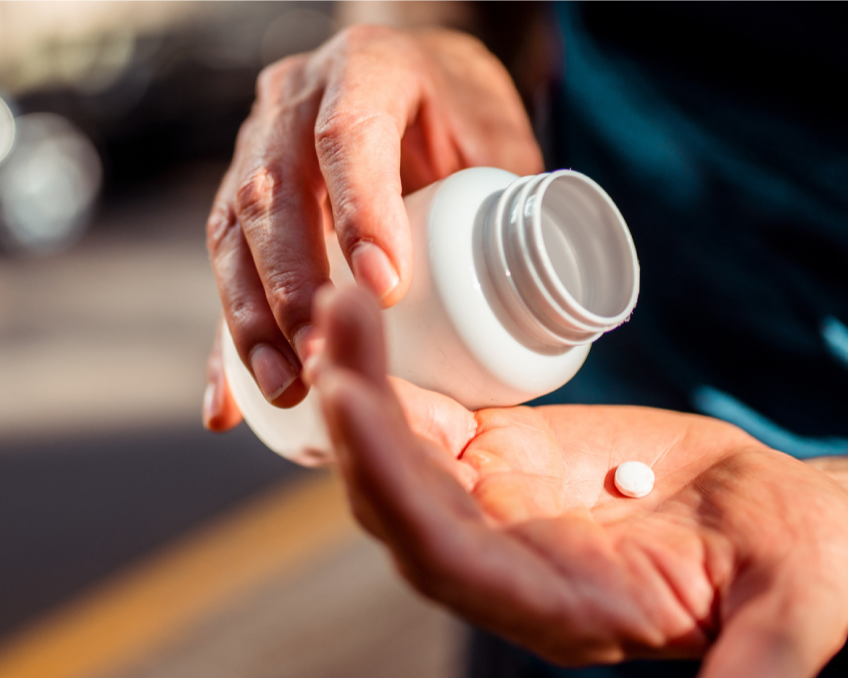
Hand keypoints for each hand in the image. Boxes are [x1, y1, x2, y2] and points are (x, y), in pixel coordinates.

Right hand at [203, 25, 542, 425]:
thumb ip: (510, 196)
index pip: (348, 134)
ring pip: (232, 232)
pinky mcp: (241, 198)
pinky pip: (225, 267)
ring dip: (252, 317)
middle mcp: (294, 102)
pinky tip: (230, 399)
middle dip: (291, 283)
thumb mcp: (496, 134)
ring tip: (286, 384)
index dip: (360, 209)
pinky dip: (228, 336)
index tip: (385, 290)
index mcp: (367, 68)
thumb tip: (538, 295)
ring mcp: (257, 147)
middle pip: (272, 192)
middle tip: (324, 354)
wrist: (413, 82)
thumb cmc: (458, 111)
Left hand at [312, 285, 847, 677]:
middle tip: (332, 323)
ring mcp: (494, 507)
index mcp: (558, 610)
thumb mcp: (791, 608)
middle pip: (397, 499)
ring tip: (338, 306)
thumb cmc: (793, 567)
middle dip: (356, 418)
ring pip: (398, 453)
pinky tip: (364, 324)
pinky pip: (426, 419)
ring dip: (360, 383)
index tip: (352, 401)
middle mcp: (504, 563)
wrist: (773, 520)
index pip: (444, 557)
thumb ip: (760, 663)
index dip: (392, 485)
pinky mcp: (499, 458)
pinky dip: (391, 376)